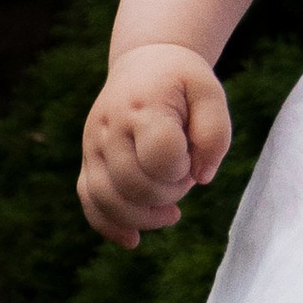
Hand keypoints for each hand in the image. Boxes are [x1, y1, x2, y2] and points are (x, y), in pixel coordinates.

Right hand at [80, 44, 230, 246]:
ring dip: (145, 216)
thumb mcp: (210, 92)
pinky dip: (109, 226)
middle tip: (186, 176)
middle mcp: (110, 127)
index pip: (159, 155)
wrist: (144, 61)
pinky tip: (133, 240)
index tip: (192, 156)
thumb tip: (201, 177)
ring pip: (107, 200)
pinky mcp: (87, 160)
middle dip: (169, 193)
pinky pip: (89, 201)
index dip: (182, 168)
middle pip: (133, 184)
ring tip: (171, 212)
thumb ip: (215, 134)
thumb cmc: (181, 80)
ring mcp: (93, 145)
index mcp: (143, 107)